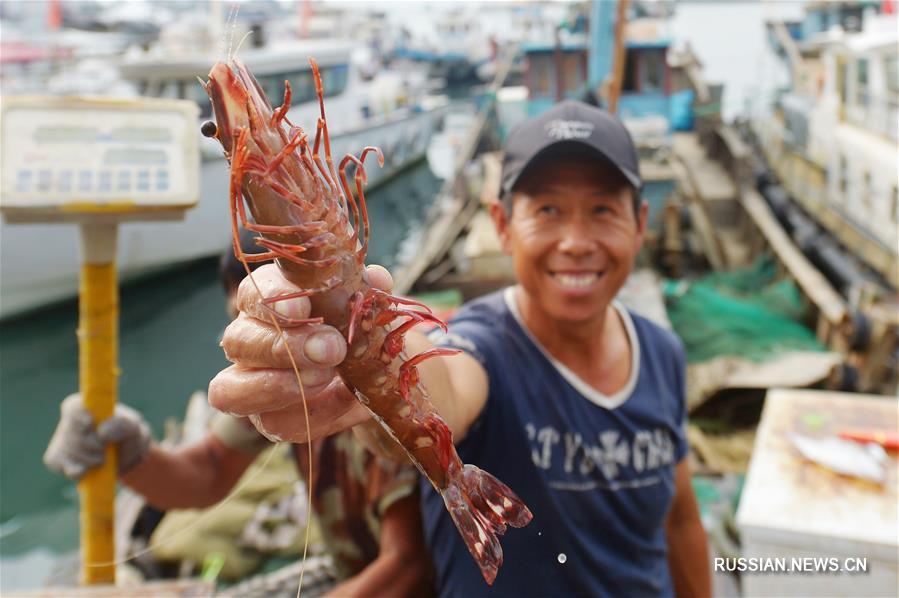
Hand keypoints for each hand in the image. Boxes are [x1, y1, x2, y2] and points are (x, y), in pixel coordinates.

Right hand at [43, 394, 151, 479]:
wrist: (126, 457)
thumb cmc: (128, 435)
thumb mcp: (134, 426)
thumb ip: (122, 424)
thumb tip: (102, 432)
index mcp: (85, 406)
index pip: (73, 407)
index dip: (78, 416)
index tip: (89, 423)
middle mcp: (69, 422)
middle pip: (74, 434)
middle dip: (94, 445)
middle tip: (106, 447)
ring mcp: (61, 441)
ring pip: (70, 452)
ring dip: (90, 459)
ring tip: (103, 457)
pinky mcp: (57, 459)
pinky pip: (59, 465)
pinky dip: (75, 470)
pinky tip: (85, 470)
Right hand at [208, 263, 392, 442]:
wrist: (378, 375)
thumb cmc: (362, 330)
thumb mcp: (369, 307)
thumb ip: (368, 291)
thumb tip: (375, 277)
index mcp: (270, 301)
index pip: (254, 291)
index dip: (273, 298)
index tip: (303, 305)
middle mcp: (251, 339)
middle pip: (238, 340)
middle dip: (282, 346)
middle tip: (331, 349)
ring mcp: (252, 383)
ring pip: (230, 389)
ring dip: (278, 385)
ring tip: (325, 378)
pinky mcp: (270, 419)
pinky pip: (272, 422)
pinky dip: (309, 413)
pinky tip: (340, 400)